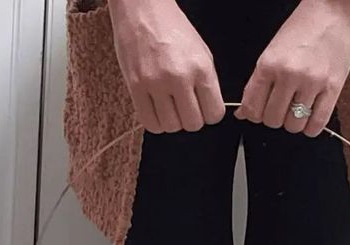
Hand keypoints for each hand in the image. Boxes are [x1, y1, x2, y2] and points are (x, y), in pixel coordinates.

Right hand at [108, 0, 225, 132]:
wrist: (143, 8)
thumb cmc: (172, 27)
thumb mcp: (200, 51)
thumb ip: (206, 82)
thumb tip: (209, 111)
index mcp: (200, 67)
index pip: (214, 114)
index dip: (209, 113)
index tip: (203, 107)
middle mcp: (179, 77)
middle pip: (193, 124)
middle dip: (191, 119)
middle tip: (184, 105)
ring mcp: (156, 83)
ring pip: (171, 127)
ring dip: (172, 121)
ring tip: (169, 105)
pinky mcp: (135, 87)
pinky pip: (150, 123)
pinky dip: (156, 122)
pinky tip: (157, 109)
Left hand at [236, 0, 349, 137]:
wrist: (333, 11)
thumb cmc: (302, 29)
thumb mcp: (272, 52)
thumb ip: (257, 84)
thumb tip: (243, 114)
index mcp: (269, 64)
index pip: (253, 108)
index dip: (255, 114)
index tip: (262, 109)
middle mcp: (289, 74)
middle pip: (272, 120)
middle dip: (275, 117)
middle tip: (282, 105)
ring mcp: (312, 82)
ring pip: (294, 125)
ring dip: (294, 122)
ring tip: (298, 107)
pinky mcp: (333, 89)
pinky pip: (316, 125)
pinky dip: (311, 127)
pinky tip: (310, 115)